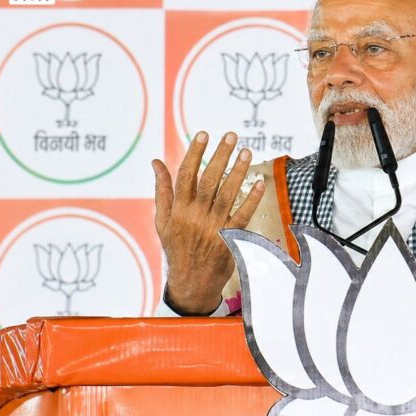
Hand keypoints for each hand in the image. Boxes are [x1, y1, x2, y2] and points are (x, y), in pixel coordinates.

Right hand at [152, 131, 264, 314]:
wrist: (191, 281)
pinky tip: (259, 182)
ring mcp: (213, 226)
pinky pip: (243, 214)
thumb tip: (156, 162)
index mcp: (178, 209)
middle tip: (231, 135)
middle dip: (220, 155)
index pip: (186, 175)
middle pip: (209, 180)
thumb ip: (162, 190)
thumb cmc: (177, 247)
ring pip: (228, 194)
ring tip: (246, 151)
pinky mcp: (229, 237)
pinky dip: (252, 198)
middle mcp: (195, 215)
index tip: (204, 134)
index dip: (195, 153)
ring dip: (238, 171)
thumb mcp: (164, 220)